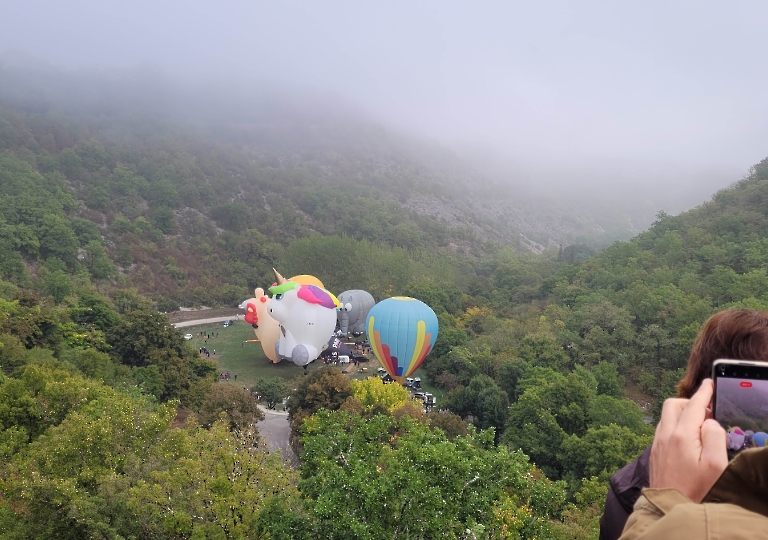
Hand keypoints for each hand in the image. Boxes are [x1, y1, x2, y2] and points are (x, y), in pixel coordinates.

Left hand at [649, 379, 727, 501]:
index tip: (710, 384)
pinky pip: (663, 428)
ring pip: (666, 416)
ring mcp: (657, 443)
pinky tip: (686, 438)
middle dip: (690, 402)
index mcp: (680, 435)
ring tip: (698, 426)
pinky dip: (675, 424)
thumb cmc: (696, 489)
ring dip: (682, 414)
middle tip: (707, 411)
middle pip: (673, 405)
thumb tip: (707, 421)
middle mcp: (665, 435)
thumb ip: (714, 436)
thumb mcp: (715, 464)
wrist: (669, 506)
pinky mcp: (654, 452)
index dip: (703, 392)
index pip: (693, 405)